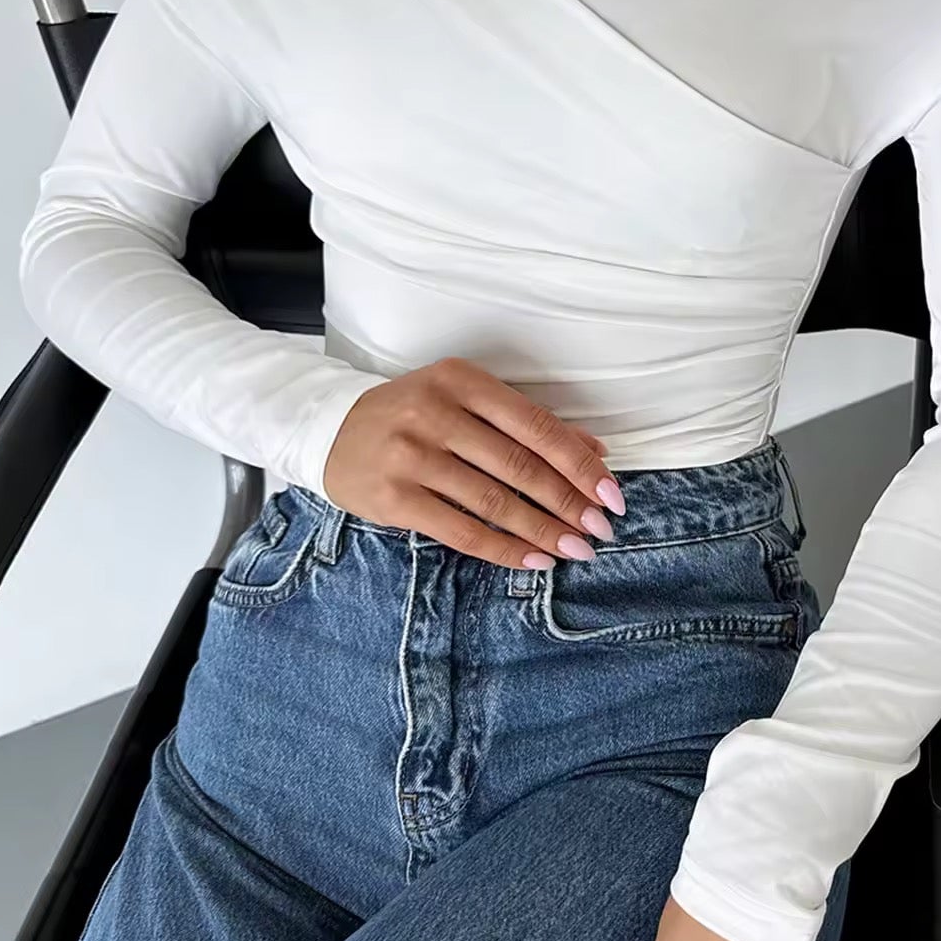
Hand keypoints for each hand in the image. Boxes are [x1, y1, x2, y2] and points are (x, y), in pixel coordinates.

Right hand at [323, 355, 625, 567]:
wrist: (329, 429)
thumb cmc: (412, 414)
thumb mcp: (465, 400)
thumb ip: (526, 423)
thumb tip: (595, 452)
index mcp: (461, 380)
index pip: (536, 426)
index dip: (579, 463)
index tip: (611, 494)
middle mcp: (435, 412)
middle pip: (519, 465)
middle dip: (568, 502)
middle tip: (599, 530)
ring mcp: (411, 455)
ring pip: (494, 501)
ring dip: (542, 530)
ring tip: (575, 550)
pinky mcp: (393, 496)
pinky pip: (461, 530)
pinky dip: (503, 549)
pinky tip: (533, 560)